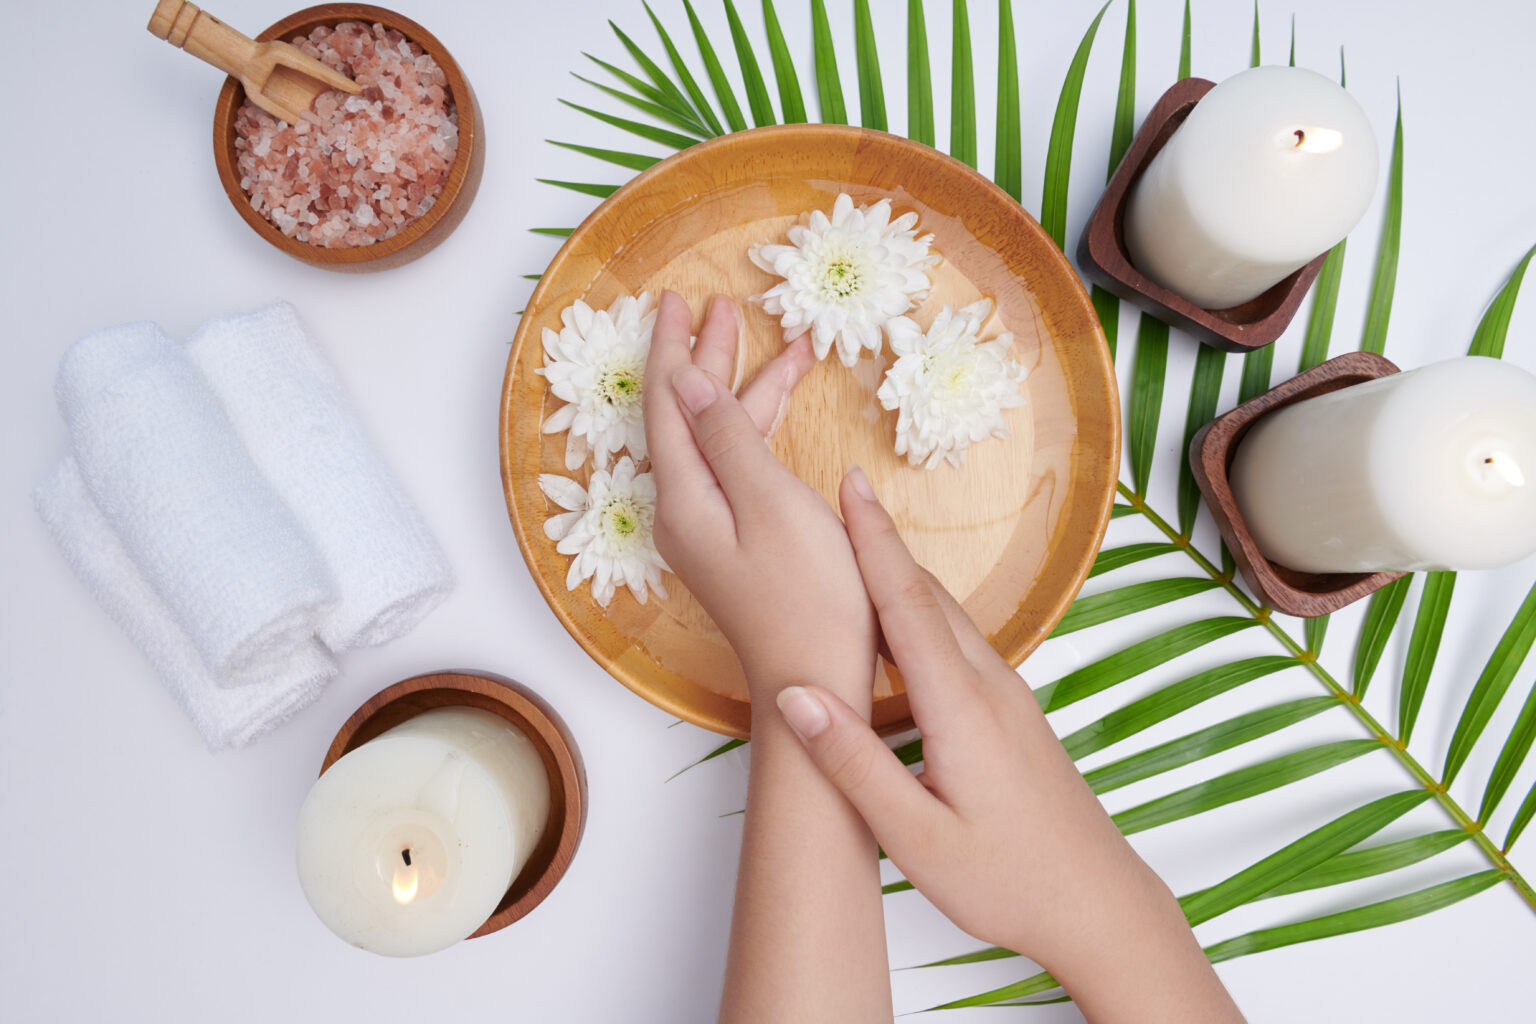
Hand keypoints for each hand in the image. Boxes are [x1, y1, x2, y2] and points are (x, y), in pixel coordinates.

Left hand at [643, 291, 878, 707]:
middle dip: (707, 360)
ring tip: (782, 343)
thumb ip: (727, 438)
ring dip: (746, 392)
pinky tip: (785, 408)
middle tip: (720, 307)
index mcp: (683, 499)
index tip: (677, 300)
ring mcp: (712, 529)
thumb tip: (683, 384)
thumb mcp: (770, 504)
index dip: (672, 349)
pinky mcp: (740, 542)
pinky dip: (761, 432)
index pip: (665, 406)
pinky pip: (740, 467)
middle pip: (688, 418)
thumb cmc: (807, 595)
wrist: (817, 679)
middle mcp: (685, 512)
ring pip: (720, 440)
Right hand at [775, 468, 1243, 1020]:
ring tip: (857, 546)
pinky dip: (920, 614)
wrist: (1100, 905)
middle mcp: (990, 686)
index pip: (906, 603)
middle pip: (926, 595)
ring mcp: (1009, 697)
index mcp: (962, 707)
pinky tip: (899, 628)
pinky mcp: (1013, 714)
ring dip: (901, 576)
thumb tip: (796, 696)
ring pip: (947, 617)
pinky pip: (960, 643)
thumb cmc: (1010, 881)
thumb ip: (854, 764)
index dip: (873, 540)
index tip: (848, 483)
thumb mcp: (917, 837)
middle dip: (881, 542)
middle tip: (838, 497)